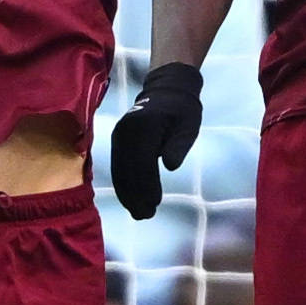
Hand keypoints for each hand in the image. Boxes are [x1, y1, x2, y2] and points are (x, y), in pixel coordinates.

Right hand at [111, 61, 203, 217]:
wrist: (166, 89)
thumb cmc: (182, 109)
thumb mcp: (188, 125)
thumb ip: (179, 145)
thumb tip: (169, 166)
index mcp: (144, 127)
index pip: (143, 162)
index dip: (147, 186)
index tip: (155, 204)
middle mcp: (126, 132)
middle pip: (128, 170)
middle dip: (135, 196)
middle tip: (145, 216)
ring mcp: (119, 136)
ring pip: (119, 171)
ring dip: (127, 194)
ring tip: (138, 213)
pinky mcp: (117, 141)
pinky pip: (117, 167)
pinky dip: (122, 185)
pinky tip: (129, 199)